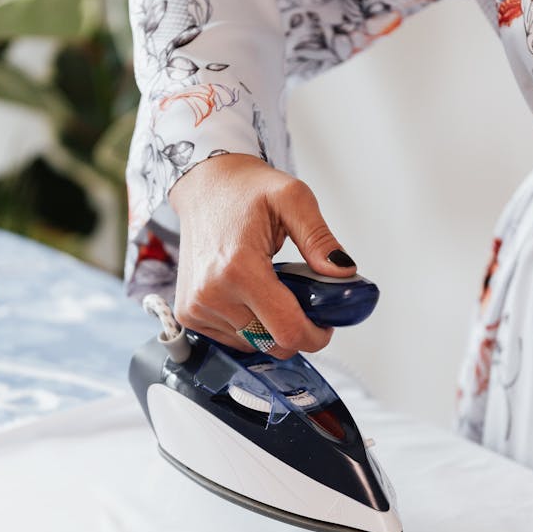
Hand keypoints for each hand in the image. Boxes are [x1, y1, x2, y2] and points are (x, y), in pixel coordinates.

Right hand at [169, 153, 356, 358]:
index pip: (287, 331)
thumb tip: (343, 273)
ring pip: (253, 345)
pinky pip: (231, 340)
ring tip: (271, 291)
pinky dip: (249, 327)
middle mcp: (212, 293)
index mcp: (238, 268)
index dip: (315, 336)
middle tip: (303, 303)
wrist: (204, 186)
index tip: (325, 324)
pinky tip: (249, 297)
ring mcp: (196, 307)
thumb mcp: (293, 199)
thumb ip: (320, 239)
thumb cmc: (244, 190)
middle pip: (272, 345)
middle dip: (295, 332)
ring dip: (269, 328)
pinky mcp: (188, 314)